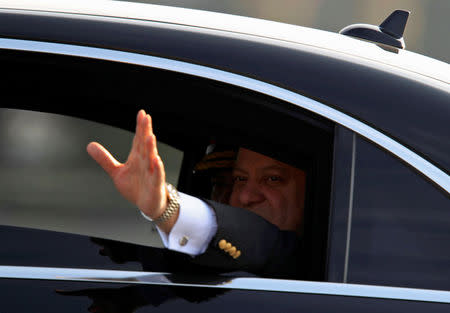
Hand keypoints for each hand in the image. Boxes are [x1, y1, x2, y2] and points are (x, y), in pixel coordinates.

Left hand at [87, 110, 175, 230]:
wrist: (147, 205)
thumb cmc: (135, 187)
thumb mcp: (117, 172)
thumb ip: (105, 159)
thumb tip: (89, 145)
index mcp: (137, 157)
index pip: (138, 139)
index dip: (140, 127)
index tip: (141, 113)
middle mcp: (146, 162)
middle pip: (145, 145)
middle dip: (146, 131)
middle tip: (147, 118)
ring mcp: (152, 173)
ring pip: (152, 158)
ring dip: (151, 147)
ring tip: (150, 136)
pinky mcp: (155, 185)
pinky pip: (157, 175)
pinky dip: (157, 168)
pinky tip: (157, 160)